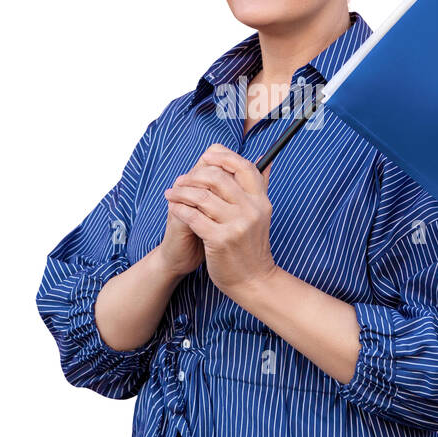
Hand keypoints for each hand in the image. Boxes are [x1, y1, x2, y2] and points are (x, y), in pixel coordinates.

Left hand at [163, 143, 276, 297]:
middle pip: (219, 177)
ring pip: (202, 196)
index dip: (224, 156)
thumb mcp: (261, 214)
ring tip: (172, 194)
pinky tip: (173, 208)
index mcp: (261, 200)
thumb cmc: (251, 246)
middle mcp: (251, 209)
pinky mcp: (220, 239)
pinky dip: (180, 209)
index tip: (206, 156)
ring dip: (182, 192)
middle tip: (181, 179)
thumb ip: (261, 186)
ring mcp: (236, 225)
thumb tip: (265, 159)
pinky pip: (194, 217)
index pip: (244, 166)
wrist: (253, 280)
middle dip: (195, 175)